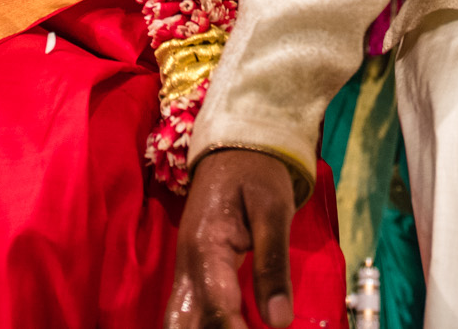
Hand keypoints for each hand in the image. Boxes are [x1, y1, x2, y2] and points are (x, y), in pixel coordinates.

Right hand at [166, 148, 297, 327]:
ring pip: (178, 319)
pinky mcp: (193, 272)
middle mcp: (187, 265)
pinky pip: (186, 310)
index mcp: (206, 249)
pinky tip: (226, 328)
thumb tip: (279, 322)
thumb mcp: (273, 211)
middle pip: (182, 322)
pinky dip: (201, 327)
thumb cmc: (258, 174)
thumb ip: (273, 265)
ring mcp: (185, 270)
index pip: (217, 309)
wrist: (234, 147)